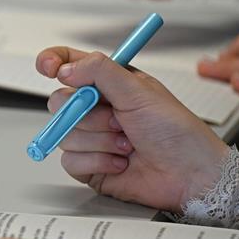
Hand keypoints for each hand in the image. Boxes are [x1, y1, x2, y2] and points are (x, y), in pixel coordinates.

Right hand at [36, 48, 228, 211]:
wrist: (190, 175)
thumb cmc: (177, 132)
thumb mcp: (140, 91)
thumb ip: (100, 72)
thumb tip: (66, 69)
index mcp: (110, 84)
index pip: (70, 65)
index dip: (53, 63)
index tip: (49, 69)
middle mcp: (98, 109)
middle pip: (60, 103)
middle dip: (88, 114)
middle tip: (116, 118)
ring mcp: (93, 138)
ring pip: (64, 134)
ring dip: (99, 141)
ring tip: (126, 143)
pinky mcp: (90, 165)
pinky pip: (70, 161)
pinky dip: (97, 161)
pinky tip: (121, 162)